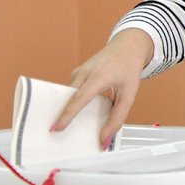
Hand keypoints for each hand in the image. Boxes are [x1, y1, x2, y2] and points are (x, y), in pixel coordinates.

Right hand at [51, 29, 152, 147]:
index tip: (56, 128)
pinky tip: (80, 111)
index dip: (67, 115)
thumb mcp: (129, 95)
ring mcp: (79, 71)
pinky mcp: (77, 73)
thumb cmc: (129, 68)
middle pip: (69, 98)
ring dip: (69, 109)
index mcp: (98, 76)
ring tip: (67, 125)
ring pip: (69, 95)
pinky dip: (74, 102)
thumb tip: (105, 139)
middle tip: (57, 134)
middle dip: (62, 116)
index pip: (79, 99)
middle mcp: (85, 72)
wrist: (128, 46)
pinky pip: (71, 91)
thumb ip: (118, 118)